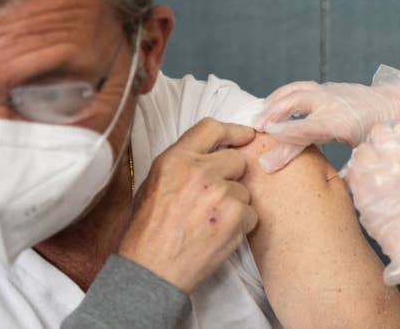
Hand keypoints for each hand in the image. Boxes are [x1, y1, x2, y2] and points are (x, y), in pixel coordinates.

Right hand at [118, 118, 257, 293]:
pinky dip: (241, 225)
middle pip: (237, 159)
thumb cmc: (148, 232)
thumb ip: (183, 164)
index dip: (233, 131)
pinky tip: (218, 235)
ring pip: (244, 190)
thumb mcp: (154, 184)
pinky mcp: (235, 216)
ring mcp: (220, 192)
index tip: (245, 135)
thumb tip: (210, 155)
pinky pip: (251, 213)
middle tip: (216, 198)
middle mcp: (199, 170)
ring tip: (210, 222)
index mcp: (176, 159)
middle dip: (233, 176)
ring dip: (235, 204)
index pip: (212, 128)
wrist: (150, 271)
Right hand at [255, 65, 399, 172]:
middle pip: (294, 104)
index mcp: (341, 121)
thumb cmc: (383, 131)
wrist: (398, 105)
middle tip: (256, 130)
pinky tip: (275, 104)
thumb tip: (332, 182)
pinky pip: (300, 88)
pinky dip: (284, 95)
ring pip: (295, 91)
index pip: (305, 129)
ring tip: (259, 114)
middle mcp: (332, 103)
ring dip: (274, 101)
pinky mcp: (329, 88)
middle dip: (272, 115)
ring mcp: (329, 92)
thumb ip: (350, 165)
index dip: (284, 139)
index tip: (267, 150)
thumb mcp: (368, 151)